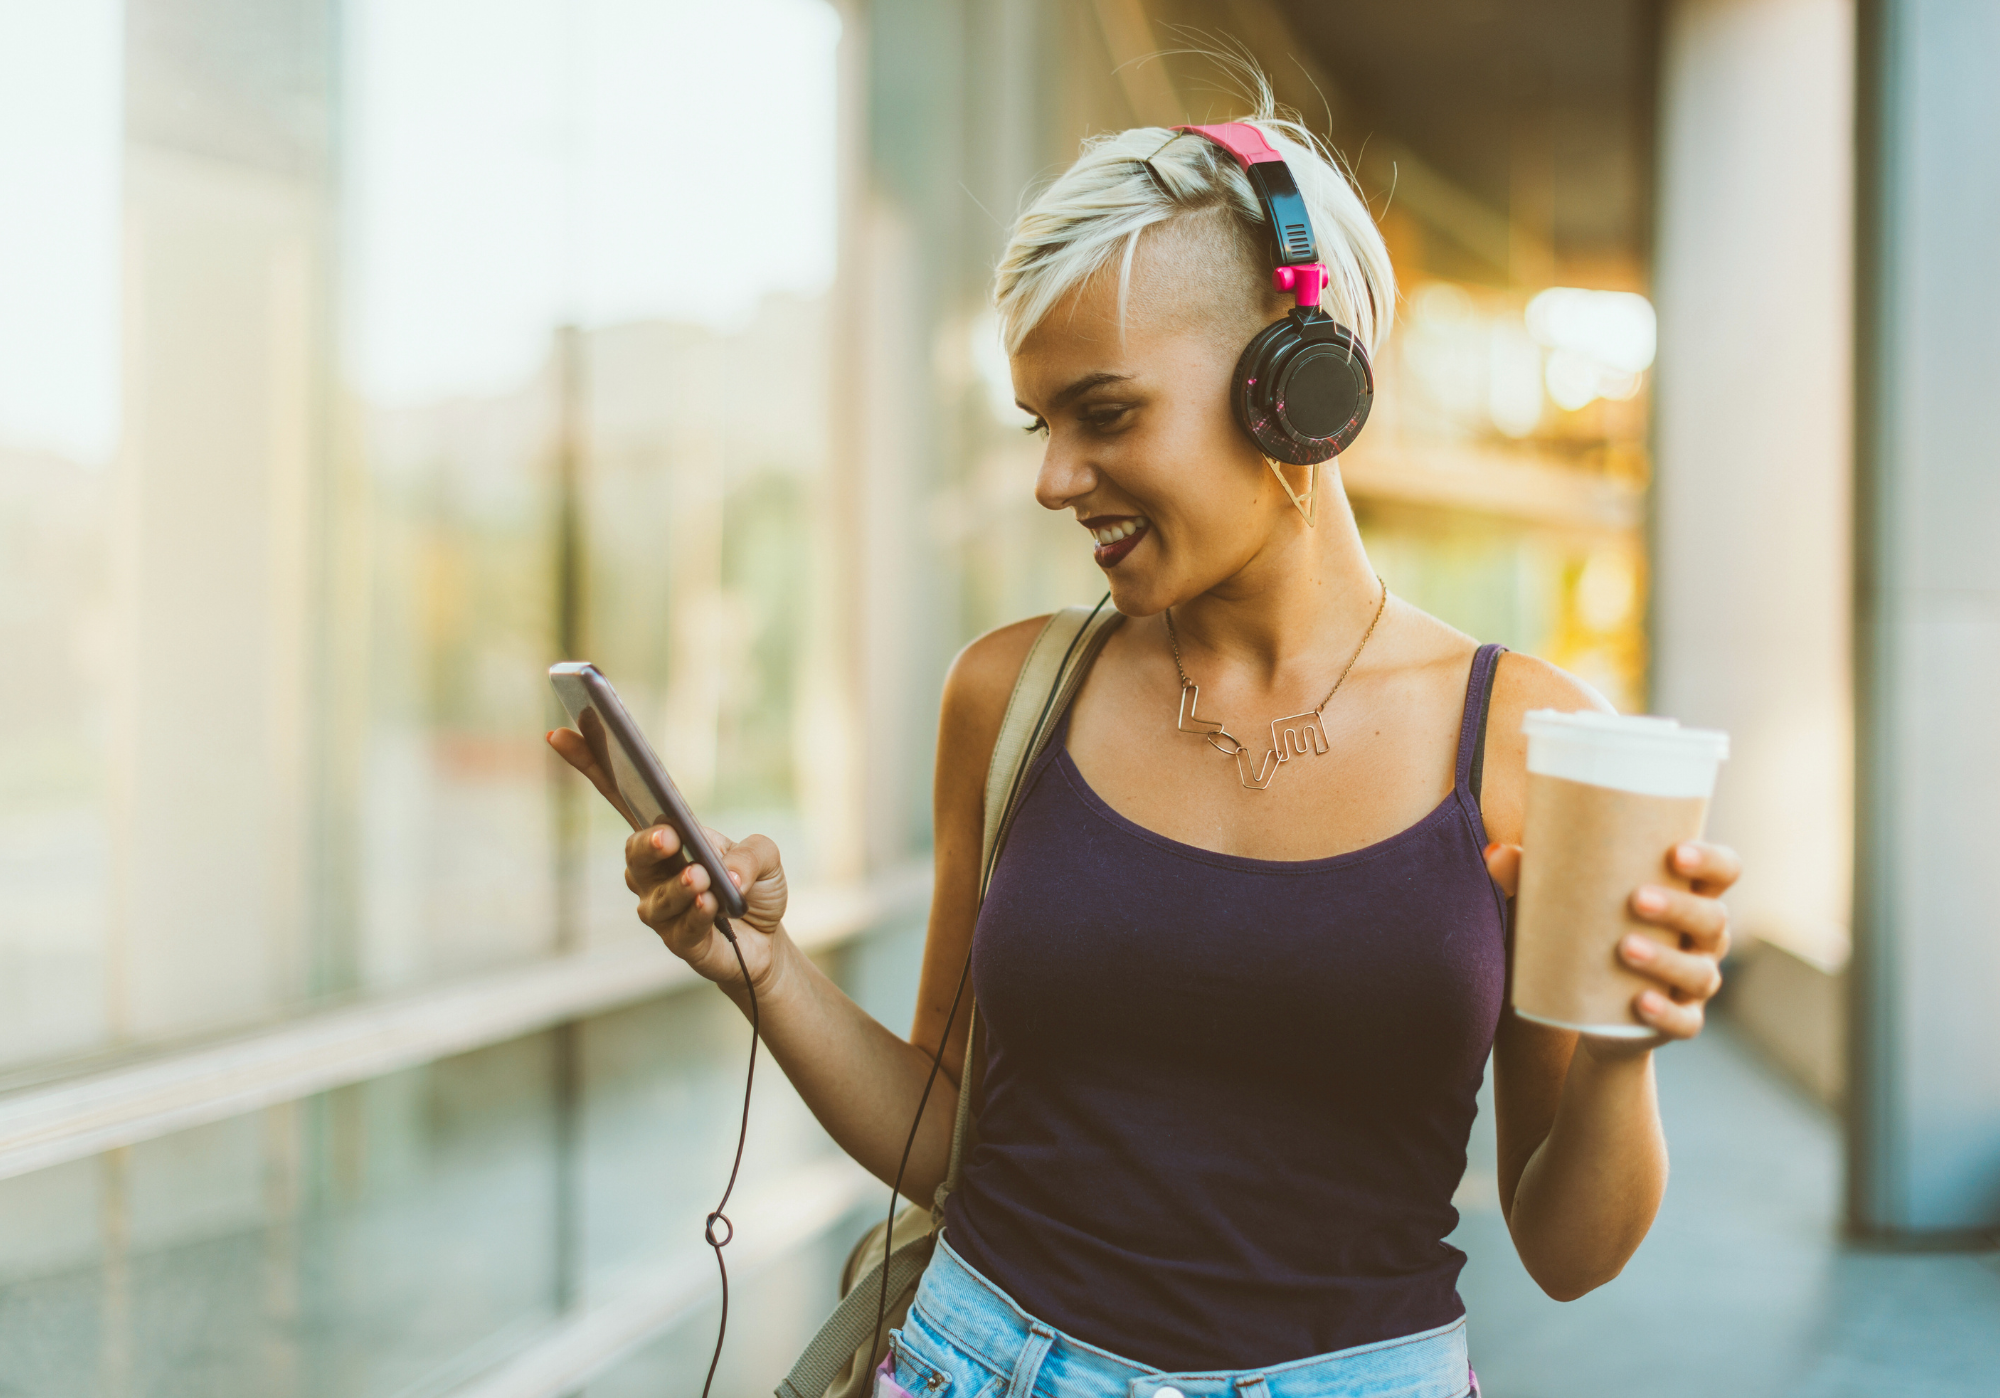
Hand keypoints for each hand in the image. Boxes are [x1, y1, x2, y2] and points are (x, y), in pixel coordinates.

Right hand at [547, 728, 788, 991]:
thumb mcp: (766, 856)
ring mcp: (662, 907)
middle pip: (635, 852)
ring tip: (702, 879)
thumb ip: (752, 854)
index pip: (620, 794)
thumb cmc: (753, 886)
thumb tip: (728, 875)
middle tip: (668, 837)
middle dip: (647, 843)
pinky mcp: (679, 941)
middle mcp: (655, 869)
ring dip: (677, 886)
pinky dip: (694, 915)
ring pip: (654, 896)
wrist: (766, 939)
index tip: (560, 734)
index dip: (590, 764)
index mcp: (667, 832)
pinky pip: (680, 928)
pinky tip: (709, 906)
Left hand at [1483, 839, 1741, 1047]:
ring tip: (1623, 947)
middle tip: (1636, 898)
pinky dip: (1665, 1014)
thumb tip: (1494, 852)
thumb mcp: (1560, 902)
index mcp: (1688, 895)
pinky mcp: (1679, 1022)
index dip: (1712, 860)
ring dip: (1666, 959)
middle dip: (1680, 907)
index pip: (1724, 870)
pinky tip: (1640, 1002)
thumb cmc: (1582, 933)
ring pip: (1700, 972)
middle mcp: (1703, 938)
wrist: (1585, 1010)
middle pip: (1713, 918)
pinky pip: (1685, 1022)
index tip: (1675, 851)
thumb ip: (1529, 876)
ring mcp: (1695, 983)